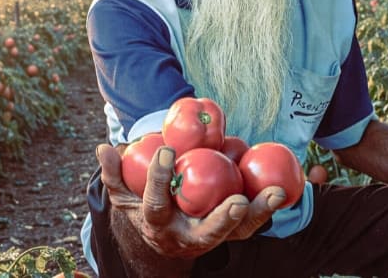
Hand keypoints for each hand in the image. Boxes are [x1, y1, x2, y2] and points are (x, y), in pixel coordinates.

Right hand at [97, 143, 284, 259]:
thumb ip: (114, 173)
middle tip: (237, 200)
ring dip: (258, 214)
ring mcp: (212, 237)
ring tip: (275, 193)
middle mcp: (187, 237)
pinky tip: (284, 187)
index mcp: (158, 225)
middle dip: (223, 220)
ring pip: (238, 232)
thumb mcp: (124, 194)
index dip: (160, 179)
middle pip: (208, 234)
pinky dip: (267, 207)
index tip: (167, 151)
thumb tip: (103, 149)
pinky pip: (252, 221)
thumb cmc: (142, 207)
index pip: (156, 204)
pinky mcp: (231, 232)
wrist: (162, 238)